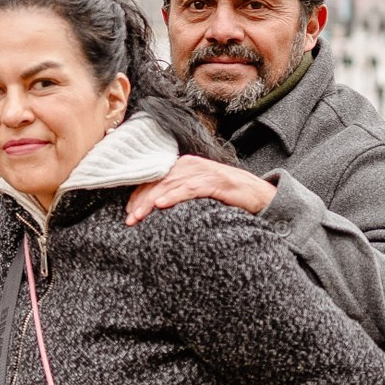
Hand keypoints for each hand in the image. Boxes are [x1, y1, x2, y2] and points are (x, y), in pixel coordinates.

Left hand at [123, 155, 274, 223]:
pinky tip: (161, 204)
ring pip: (169, 185)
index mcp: (182, 165)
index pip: (154, 179)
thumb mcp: (197, 190)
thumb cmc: (225, 194)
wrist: (257, 194)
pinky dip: (174, 196)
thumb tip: (155, 205)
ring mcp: (201, 171)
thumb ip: (179, 192)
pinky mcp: (214, 181)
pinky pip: (189, 188)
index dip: (138, 195)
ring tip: (138, 215)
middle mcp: (189, 164)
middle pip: (157, 182)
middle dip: (140, 201)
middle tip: (129, 219)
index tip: (128, 212)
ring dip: (151, 201)